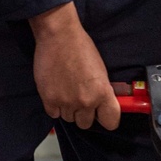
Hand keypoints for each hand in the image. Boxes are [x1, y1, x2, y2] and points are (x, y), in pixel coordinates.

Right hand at [30, 3, 120, 130]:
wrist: (59, 36)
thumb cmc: (81, 48)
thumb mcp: (101, 71)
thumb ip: (101, 91)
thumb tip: (100, 105)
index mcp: (102, 92)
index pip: (111, 122)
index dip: (106, 118)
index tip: (101, 115)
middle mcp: (86, 101)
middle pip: (85, 123)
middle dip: (83, 113)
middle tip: (79, 99)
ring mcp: (66, 102)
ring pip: (69, 119)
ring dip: (68, 109)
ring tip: (66, 91)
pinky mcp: (49, 99)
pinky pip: (53, 114)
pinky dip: (54, 106)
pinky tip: (56, 92)